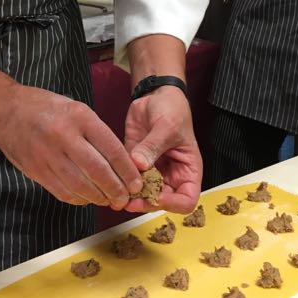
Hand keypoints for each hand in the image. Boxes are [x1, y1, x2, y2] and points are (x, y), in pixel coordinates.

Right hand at [0, 85, 141, 209]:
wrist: (6, 111)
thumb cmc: (45, 108)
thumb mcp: (75, 108)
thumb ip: (96, 133)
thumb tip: (120, 162)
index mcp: (79, 117)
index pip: (112, 149)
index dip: (127, 171)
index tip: (137, 183)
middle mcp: (64, 136)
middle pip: (98, 172)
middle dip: (116, 190)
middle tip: (125, 198)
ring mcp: (48, 155)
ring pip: (81, 187)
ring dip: (99, 198)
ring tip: (109, 200)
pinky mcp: (36, 171)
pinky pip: (63, 192)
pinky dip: (79, 199)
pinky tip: (87, 198)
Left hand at [122, 86, 202, 213]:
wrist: (155, 94)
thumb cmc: (172, 109)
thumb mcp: (167, 126)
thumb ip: (153, 146)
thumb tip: (139, 164)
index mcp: (188, 170)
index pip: (186, 200)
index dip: (172, 204)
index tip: (156, 196)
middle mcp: (171, 175)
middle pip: (161, 201)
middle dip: (145, 203)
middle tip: (129, 200)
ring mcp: (152, 171)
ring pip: (142, 194)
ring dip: (130, 196)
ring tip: (116, 192)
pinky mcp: (135, 163)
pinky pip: (128, 179)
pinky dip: (119, 182)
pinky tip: (109, 179)